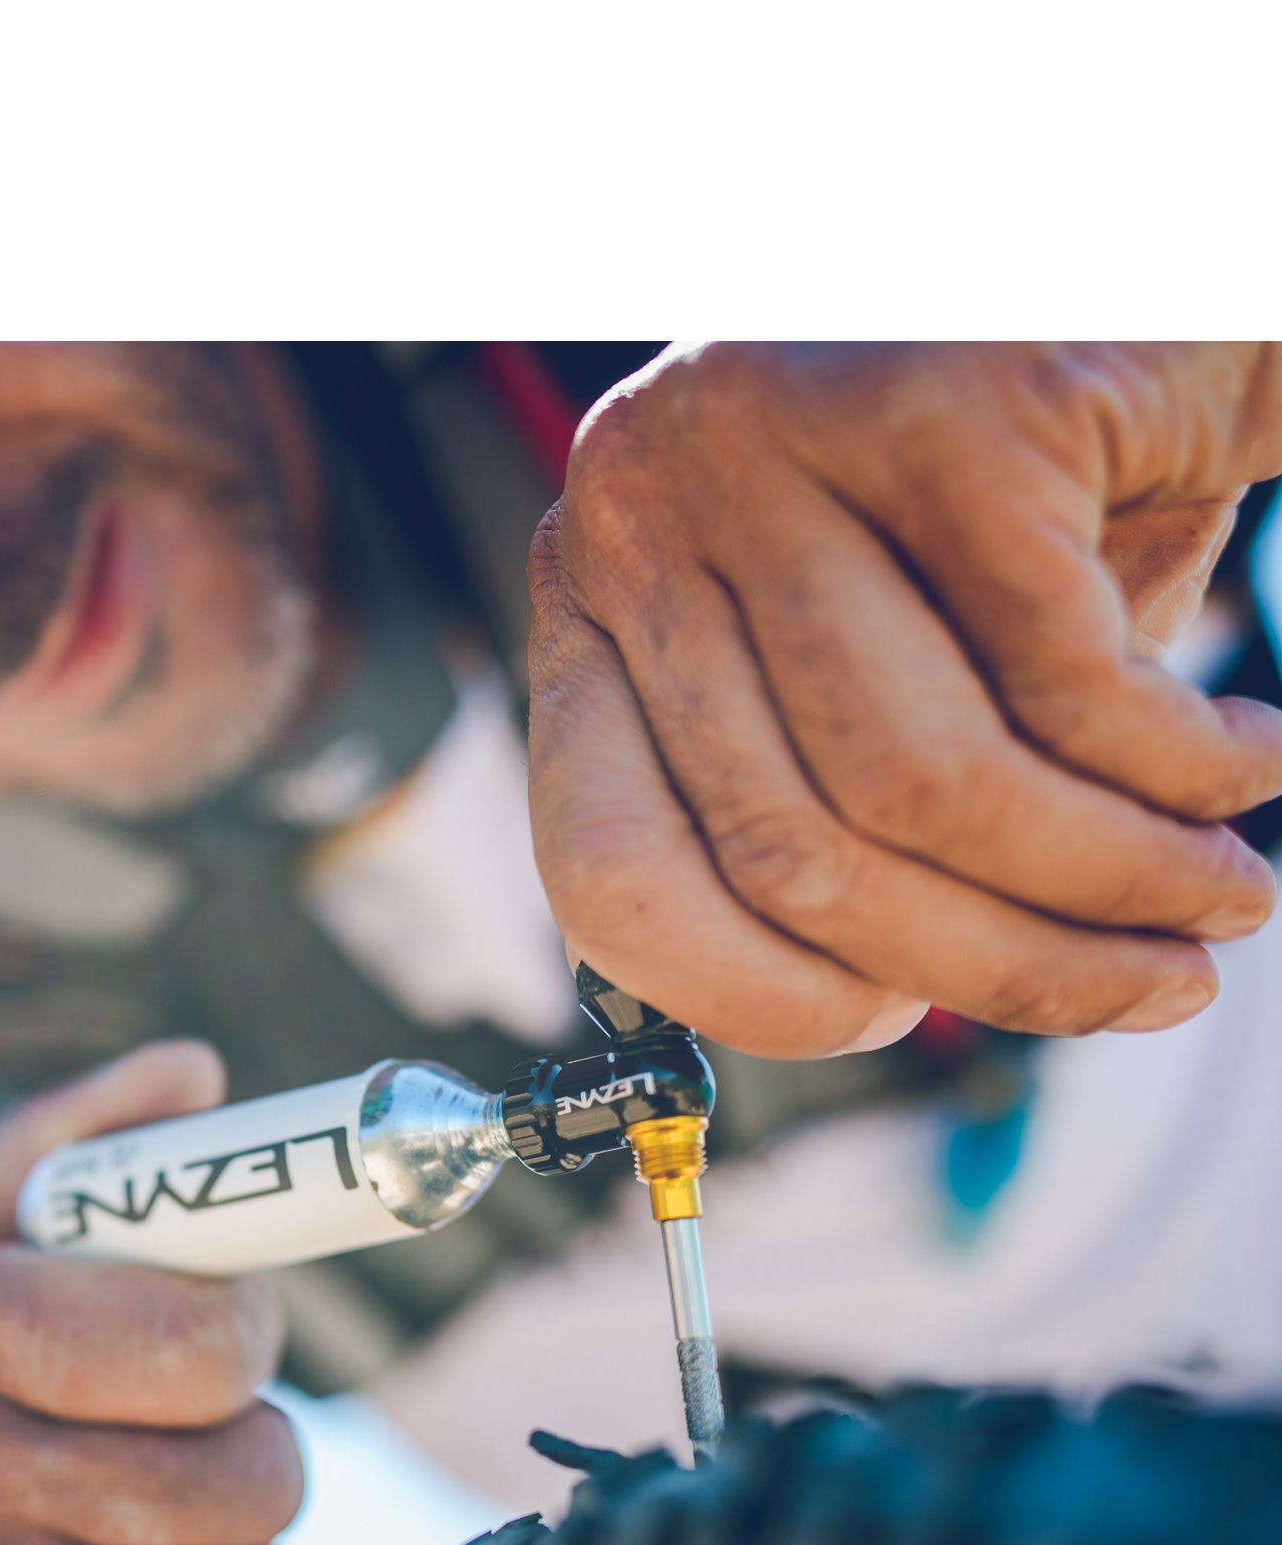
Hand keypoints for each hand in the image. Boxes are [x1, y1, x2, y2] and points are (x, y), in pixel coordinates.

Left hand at [527, 342, 1281, 1057]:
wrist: (1127, 252)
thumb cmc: (989, 494)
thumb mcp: (875, 657)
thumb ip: (833, 806)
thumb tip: (881, 996)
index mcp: (596, 590)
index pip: (604, 867)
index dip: (747, 994)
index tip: (892, 1021)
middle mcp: (642, 508)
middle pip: (790, 851)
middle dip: (996, 966)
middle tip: (1154, 989)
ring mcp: (769, 443)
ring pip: (917, 787)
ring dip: (1103, 882)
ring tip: (1221, 898)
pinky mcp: (938, 406)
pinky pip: (1060, 686)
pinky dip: (1173, 768)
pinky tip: (1238, 766)